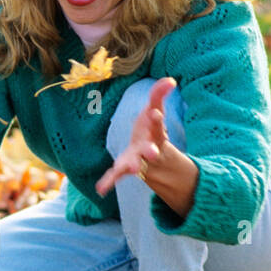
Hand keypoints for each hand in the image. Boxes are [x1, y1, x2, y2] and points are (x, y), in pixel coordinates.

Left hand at [95, 77, 174, 195]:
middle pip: (150, 150)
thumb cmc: (150, 129)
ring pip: (134, 164)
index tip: (155, 113)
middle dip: (150, 152)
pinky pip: (115, 175)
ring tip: (130, 170)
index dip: (156, 119)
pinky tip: (100, 190)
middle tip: (152, 154)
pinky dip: (108, 182)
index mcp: (154, 133)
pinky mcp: (123, 167)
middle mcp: (147, 148)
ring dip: (131, 166)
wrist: (148, 153)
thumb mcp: (154, 110)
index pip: (157, 125)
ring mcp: (136, 159)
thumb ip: (159, 95)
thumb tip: (170, 80)